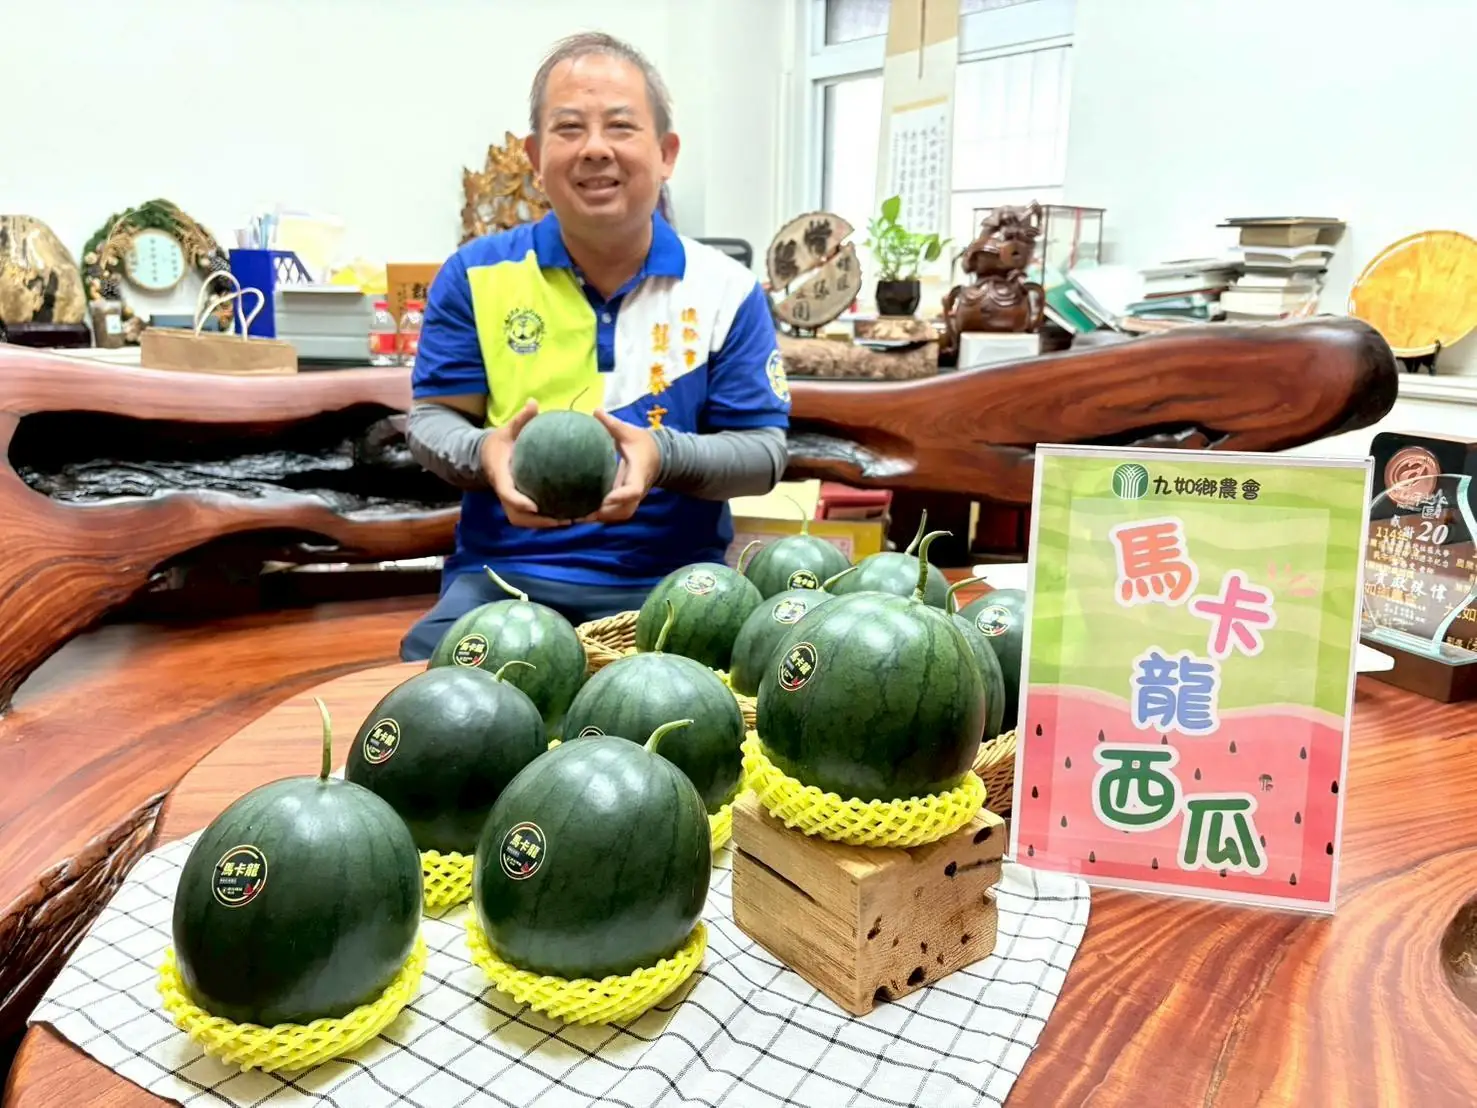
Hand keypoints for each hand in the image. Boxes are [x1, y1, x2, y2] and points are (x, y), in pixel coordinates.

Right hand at [479, 400, 569, 528]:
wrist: (487, 455)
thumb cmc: (500, 442)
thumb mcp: (507, 429)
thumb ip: (520, 419)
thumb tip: (534, 403)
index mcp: (500, 475)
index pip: (507, 492)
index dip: (519, 501)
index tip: (535, 506)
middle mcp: (504, 492)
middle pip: (517, 515)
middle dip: (539, 521)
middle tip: (563, 520)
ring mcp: (510, 501)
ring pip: (524, 520)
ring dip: (545, 524)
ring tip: (570, 520)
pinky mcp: (517, 504)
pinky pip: (530, 517)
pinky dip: (546, 520)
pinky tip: (567, 515)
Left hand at [581, 410, 659, 523]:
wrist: (659, 457)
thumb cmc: (644, 444)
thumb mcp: (629, 433)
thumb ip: (613, 425)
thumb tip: (595, 411)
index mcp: (639, 474)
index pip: (633, 490)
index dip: (620, 496)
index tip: (605, 498)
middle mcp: (637, 491)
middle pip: (624, 510)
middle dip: (605, 514)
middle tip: (581, 513)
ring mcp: (632, 499)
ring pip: (619, 515)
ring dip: (600, 518)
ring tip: (577, 516)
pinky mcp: (626, 501)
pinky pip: (615, 513)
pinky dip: (600, 516)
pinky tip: (581, 514)